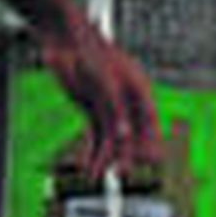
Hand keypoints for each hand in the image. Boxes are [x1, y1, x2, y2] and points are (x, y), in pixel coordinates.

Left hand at [40, 14, 161, 181]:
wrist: (65, 40)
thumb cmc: (88, 53)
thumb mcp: (104, 82)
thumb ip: (115, 111)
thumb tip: (124, 138)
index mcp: (138, 89)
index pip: (150, 122)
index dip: (150, 143)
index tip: (147, 163)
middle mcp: (127, 100)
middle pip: (132, 134)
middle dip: (126, 155)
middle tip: (120, 173)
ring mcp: (109, 106)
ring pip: (112, 139)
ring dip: (105, 158)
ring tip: (96, 176)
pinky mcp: (93, 111)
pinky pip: (96, 136)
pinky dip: (93, 152)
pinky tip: (88, 166)